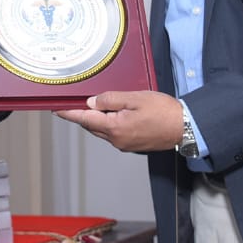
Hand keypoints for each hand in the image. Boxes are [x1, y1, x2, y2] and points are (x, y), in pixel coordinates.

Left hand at [55, 90, 183, 152]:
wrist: (185, 127)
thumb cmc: (164, 111)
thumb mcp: (134, 98)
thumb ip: (110, 99)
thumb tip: (92, 102)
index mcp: (115, 127)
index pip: (85, 118)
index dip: (69, 113)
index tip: (57, 109)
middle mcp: (117, 139)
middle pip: (92, 125)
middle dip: (83, 114)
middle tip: (74, 103)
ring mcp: (125, 144)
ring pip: (103, 130)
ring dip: (97, 119)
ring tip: (96, 105)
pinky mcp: (132, 145)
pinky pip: (113, 133)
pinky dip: (109, 123)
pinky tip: (114, 113)